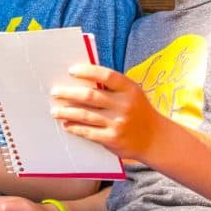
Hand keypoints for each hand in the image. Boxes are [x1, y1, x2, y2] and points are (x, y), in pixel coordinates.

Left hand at [50, 64, 164, 161]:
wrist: (155, 139)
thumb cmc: (138, 112)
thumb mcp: (132, 94)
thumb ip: (112, 87)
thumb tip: (82, 80)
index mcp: (130, 89)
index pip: (106, 75)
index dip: (87, 71)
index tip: (71, 71)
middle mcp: (124, 105)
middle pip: (90, 96)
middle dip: (69, 93)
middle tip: (55, 92)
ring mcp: (118, 123)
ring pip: (85, 115)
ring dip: (67, 112)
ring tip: (55, 110)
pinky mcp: (112, 139)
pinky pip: (88, 132)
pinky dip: (75, 127)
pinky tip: (66, 124)